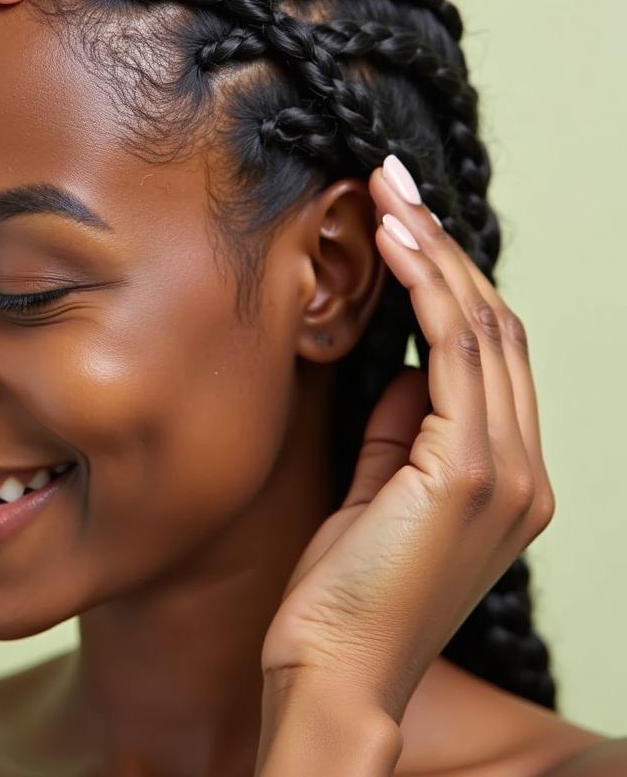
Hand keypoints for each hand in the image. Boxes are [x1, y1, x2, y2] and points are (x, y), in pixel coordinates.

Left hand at [259, 155, 554, 725]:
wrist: (331, 672)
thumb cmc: (343, 589)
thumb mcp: (378, 492)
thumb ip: (401, 431)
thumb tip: (402, 370)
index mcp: (504, 477)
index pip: (487, 354)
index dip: (448, 279)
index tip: (402, 221)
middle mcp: (523, 471)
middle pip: (494, 328)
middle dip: (441, 246)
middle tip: (392, 182)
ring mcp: (507, 474)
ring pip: (482, 330)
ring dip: (433, 253)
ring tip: (388, 194)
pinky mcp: (472, 476)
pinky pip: (455, 356)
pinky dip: (427, 291)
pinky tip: (393, 243)